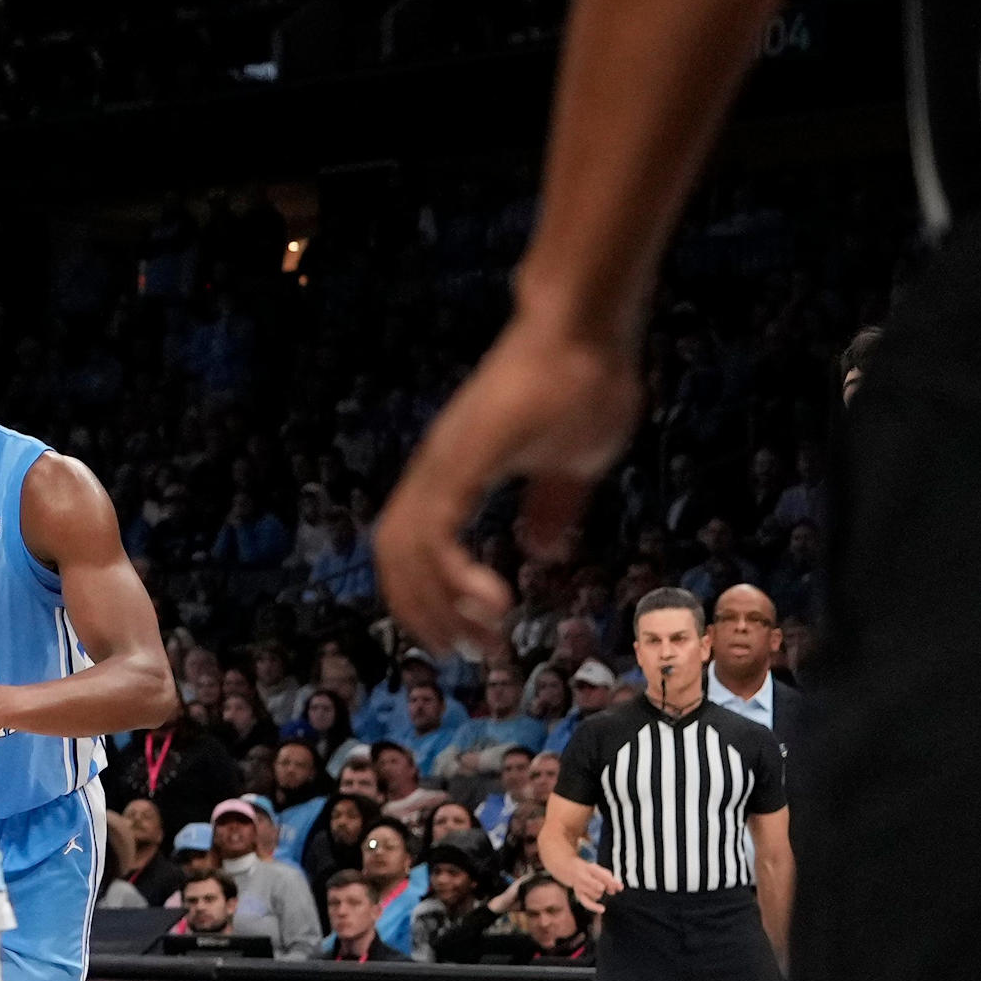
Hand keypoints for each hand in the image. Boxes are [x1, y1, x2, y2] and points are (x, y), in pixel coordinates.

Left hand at [372, 310, 642, 654]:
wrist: (587, 327)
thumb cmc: (584, 384)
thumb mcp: (572, 464)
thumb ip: (551, 505)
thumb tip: (539, 548)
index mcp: (454, 473)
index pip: (412, 546)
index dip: (426, 596)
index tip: (468, 635)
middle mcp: (436, 469)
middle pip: (393, 556)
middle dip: (424, 614)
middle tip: (470, 653)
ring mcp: (444, 460)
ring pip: (404, 549)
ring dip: (434, 604)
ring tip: (482, 639)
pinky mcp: (462, 457)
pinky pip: (433, 528)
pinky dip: (449, 575)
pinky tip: (494, 600)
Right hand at [560, 857, 621, 913]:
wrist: (567, 867)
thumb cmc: (587, 870)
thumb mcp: (597, 869)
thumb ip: (609, 877)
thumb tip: (619, 888)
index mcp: (590, 868)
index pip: (602, 876)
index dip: (612, 882)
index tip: (620, 888)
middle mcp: (583, 877)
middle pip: (598, 886)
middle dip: (606, 889)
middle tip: (610, 889)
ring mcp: (579, 886)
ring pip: (596, 895)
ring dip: (600, 894)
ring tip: (597, 890)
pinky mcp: (578, 894)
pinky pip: (587, 903)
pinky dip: (595, 906)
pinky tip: (602, 909)